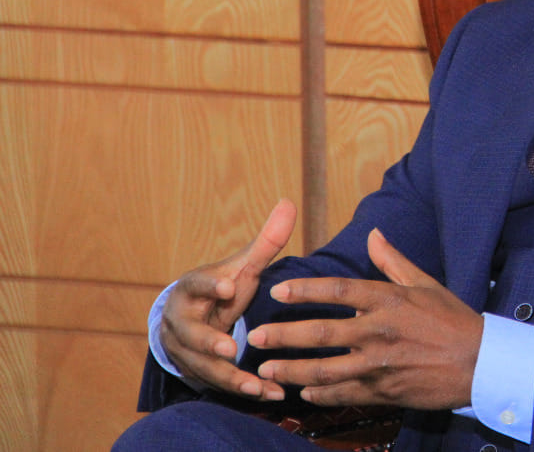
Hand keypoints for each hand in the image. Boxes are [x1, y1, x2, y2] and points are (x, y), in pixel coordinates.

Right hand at [158, 198, 296, 400]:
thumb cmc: (222, 289)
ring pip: (203, 366)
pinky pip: (218, 384)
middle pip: (191, 334)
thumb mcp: (242, 267)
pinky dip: (243, 390)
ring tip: (255, 385)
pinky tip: (270, 395)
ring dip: (229, 376)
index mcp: (191, 289)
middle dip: (209, 342)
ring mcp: (185, 351)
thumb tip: (289, 202)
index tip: (228, 287)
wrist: (193, 320)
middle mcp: (181, 322)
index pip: (196, 283)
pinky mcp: (197, 372)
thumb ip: (266, 242)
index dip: (210, 285)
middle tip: (231, 348)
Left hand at [248, 228, 482, 410]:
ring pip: (324, 369)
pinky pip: (343, 394)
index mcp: (388, 300)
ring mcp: (379, 364)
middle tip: (255, 336)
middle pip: (320, 332)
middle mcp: (379, 331)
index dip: (304, 290)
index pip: (337, 290)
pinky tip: (303, 393)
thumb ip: (393, 261)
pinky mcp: (384, 391)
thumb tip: (373, 235)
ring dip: (291, 370)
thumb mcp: (426, 284)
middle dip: (283, 335)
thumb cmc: (454, 320)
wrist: (481, 363)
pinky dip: (320, 394)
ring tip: (266, 370)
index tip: (278, 291)